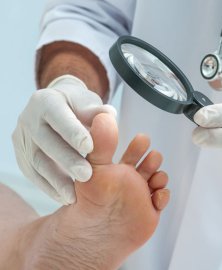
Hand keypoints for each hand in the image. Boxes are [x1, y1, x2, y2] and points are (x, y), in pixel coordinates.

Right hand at [12, 75, 116, 203]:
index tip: (90, 147)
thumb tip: (109, 115)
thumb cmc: (77, 105)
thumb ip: (96, 111)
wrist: (57, 106)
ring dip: (56, 180)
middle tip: (86, 175)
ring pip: (37, 161)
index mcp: (46, 101)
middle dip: (67, 160)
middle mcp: (29, 118)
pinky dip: (48, 187)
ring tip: (74, 196)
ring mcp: (23, 138)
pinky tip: (64, 196)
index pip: (58, 116)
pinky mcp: (22, 155)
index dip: (72, 132)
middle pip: (46, 141)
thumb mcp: (87, 101)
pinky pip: (33, 174)